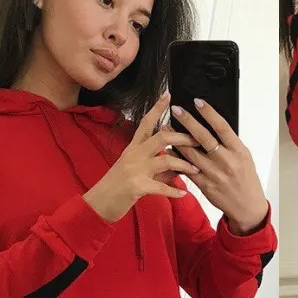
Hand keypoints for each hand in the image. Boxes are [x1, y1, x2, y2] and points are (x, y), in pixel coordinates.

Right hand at [83, 92, 200, 222]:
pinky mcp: (137, 187)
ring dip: (184, 165)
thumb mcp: (138, 171)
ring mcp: (135, 170)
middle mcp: (134, 155)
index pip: (146, 123)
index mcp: (133, 148)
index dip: (157, 108)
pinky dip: (174, 190)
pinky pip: (161, 187)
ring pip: (165, 160)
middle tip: (198, 140)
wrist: (99, 203)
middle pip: (161, 137)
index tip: (168, 95)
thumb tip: (178, 164)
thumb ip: (158, 166)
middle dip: (182, 137)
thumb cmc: (118, 186)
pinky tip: (184, 193)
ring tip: (196, 170)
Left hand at [168, 99, 268, 233]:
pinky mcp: (205, 185)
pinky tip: (170, 149)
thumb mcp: (244, 157)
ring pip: (191, 153)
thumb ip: (230, 143)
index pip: (222, 127)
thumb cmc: (246, 179)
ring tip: (167, 128)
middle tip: (176, 109)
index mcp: (239, 151)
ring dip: (177, 139)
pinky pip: (187, 169)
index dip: (209, 113)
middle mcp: (227, 161)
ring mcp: (215, 174)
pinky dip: (178, 158)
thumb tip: (213, 124)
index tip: (198, 101)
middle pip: (203, 137)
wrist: (247, 206)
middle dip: (188, 121)